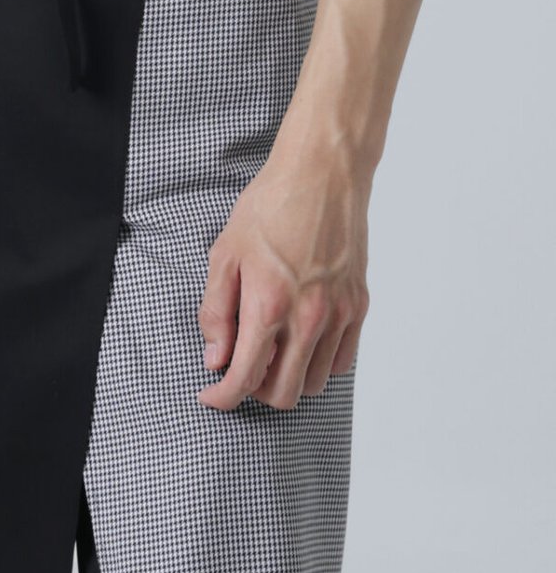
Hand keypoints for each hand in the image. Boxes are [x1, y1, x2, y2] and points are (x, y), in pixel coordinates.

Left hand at [197, 139, 369, 411]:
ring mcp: (339, 314)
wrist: (321, 176)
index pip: (245, 377)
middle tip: (242, 367)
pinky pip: (342, 361)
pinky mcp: (359, 307)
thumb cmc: (269, 207)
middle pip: (284, 394)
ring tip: (272, 347)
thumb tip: (216, 357)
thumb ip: (216, 311)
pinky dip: (319, 362)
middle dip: (256, 391)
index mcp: (268, 304)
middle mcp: (308, 318)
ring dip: (289, 377)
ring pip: (315, 383)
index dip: (223, 396)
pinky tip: (301, 338)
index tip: (212, 396)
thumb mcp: (225, 254)